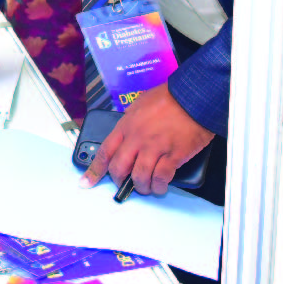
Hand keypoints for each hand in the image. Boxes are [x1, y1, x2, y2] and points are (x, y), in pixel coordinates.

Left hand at [81, 83, 212, 196]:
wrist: (194, 96)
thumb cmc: (171, 96)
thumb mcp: (142, 102)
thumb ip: (131, 118)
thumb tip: (128, 126)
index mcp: (127, 125)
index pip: (106, 151)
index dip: (95, 170)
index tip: (87, 182)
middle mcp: (137, 138)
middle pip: (119, 168)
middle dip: (119, 180)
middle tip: (124, 185)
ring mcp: (154, 148)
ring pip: (139, 177)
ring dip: (141, 187)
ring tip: (146, 187)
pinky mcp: (172, 155)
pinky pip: (160, 178)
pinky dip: (158, 186)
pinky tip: (160, 186)